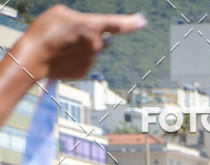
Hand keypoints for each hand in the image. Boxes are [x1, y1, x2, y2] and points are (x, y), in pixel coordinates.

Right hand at [17, 5, 146, 81]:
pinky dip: (78, 59)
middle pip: (103, 39)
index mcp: (93, 26)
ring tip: (64, 46)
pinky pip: (86, 62)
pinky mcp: (85, 72)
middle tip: (76, 35)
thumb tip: (87, 29)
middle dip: (95, 37)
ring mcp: (92, 60)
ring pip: (93, 52)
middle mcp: (96, 44)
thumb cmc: (46, 31)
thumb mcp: (62, 13)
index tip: (142, 21)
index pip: (117, 24)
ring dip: (83, 48)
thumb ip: (80, 19)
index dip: (131, 23)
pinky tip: (64, 57)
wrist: (34, 57)